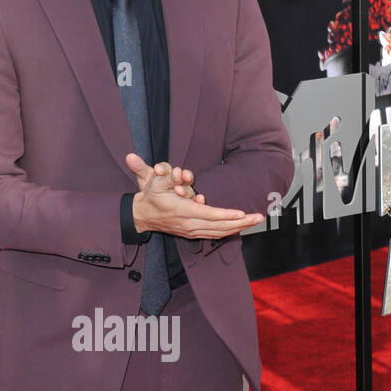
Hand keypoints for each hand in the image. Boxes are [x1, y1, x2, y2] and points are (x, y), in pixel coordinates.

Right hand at [126, 152, 263, 238]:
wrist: (142, 216)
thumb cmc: (150, 196)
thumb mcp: (151, 180)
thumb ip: (152, 169)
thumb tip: (132, 157)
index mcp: (182, 211)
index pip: (209, 214)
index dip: (226, 215)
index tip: (241, 213)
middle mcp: (189, 224)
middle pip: (219, 226)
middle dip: (240, 222)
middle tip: (258, 217)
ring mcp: (192, 231)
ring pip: (219, 232)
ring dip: (238, 227)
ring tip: (254, 221)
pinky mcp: (193, 233)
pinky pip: (215, 234)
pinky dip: (228, 230)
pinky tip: (240, 226)